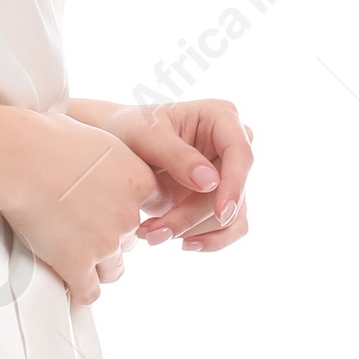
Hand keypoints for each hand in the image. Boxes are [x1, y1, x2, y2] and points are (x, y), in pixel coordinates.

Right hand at [0, 107, 161, 306]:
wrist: (20, 158)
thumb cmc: (48, 138)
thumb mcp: (97, 139)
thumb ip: (111, 160)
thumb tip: (100, 164)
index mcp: (139, 180)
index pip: (153, 206)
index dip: (128, 208)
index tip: (109, 208)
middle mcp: (128, 214)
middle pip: (130, 240)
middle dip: (110, 237)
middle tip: (81, 228)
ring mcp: (104, 242)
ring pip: (113, 269)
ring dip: (97, 266)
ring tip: (76, 259)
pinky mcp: (76, 263)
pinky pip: (89, 291)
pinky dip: (81, 291)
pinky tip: (71, 285)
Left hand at [70, 99, 253, 254]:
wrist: (117, 145)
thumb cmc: (131, 129)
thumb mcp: (146, 135)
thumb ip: (177, 155)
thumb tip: (211, 182)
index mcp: (221, 117)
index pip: (241, 153)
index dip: (235, 184)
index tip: (222, 213)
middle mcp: (231, 146)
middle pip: (232, 191)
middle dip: (194, 216)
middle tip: (154, 232)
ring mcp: (227, 174)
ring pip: (231, 216)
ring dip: (194, 231)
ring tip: (152, 235)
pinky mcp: (218, 198)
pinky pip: (228, 228)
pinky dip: (205, 240)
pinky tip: (178, 241)